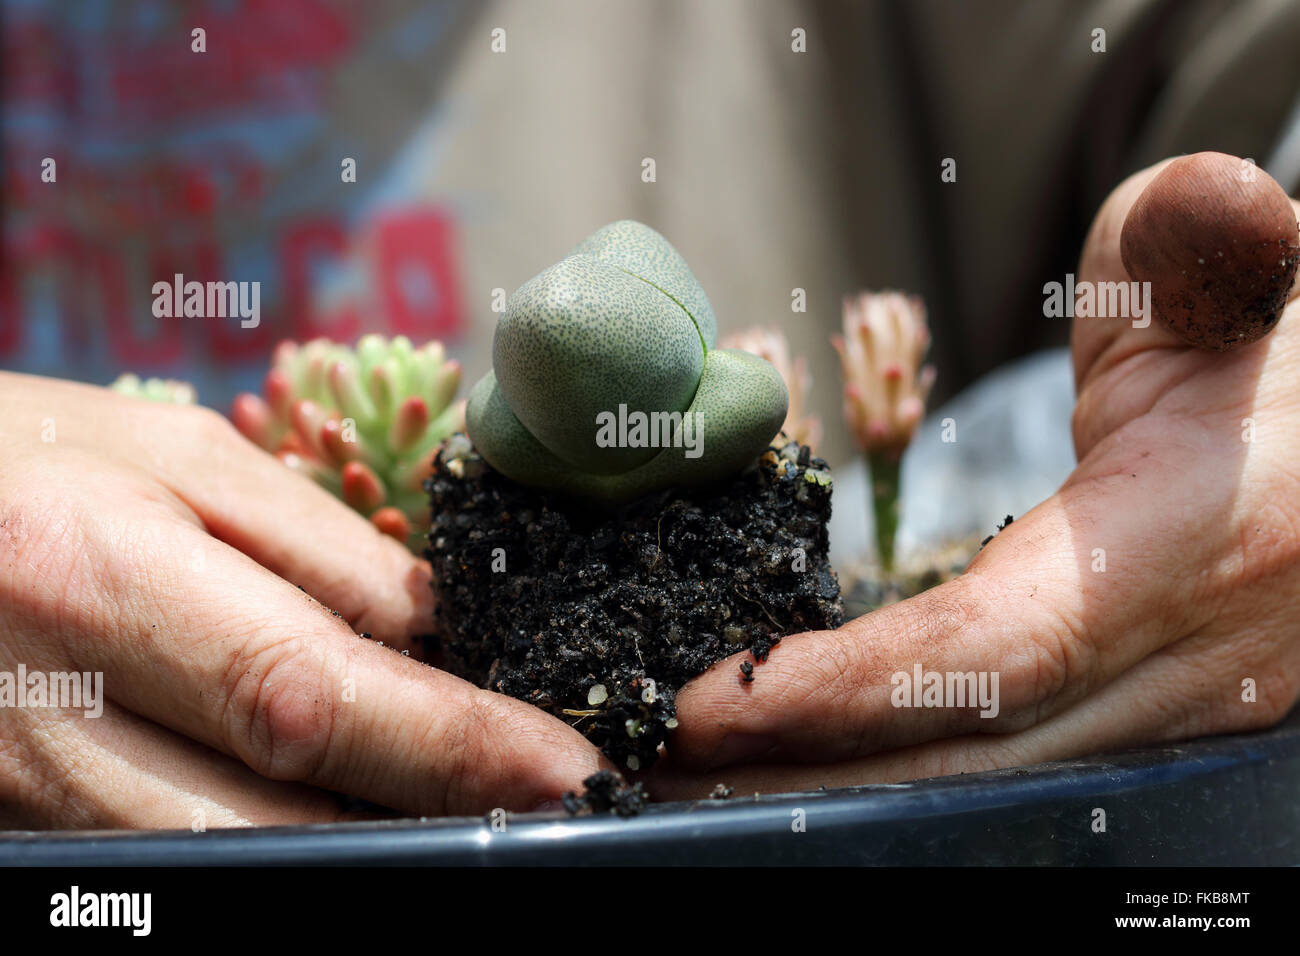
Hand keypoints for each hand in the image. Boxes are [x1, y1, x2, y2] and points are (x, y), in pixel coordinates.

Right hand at [0, 375, 605, 826]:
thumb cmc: (24, 461)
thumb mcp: (178, 463)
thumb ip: (320, 554)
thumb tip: (447, 637)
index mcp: (97, 584)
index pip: (310, 693)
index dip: (451, 744)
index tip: (566, 767)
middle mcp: (57, 720)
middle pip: (282, 820)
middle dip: (428, 820)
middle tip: (542, 803)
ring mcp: (33, 800)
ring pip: (241, 862)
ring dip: (367, 842)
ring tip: (467, 803)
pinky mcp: (35, 835)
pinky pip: (187, 862)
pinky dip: (288, 842)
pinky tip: (358, 805)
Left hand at [651, 152, 1299, 796]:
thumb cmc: (1270, 349)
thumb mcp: (1233, 271)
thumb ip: (1202, 242)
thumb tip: (1213, 215)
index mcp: (1195, 546)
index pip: (992, 652)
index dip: (845, 689)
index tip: (709, 703)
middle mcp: (1186, 665)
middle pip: (964, 755)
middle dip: (803, 768)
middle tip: (657, 761)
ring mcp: (1175, 712)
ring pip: (984, 783)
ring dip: (838, 785)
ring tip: (705, 777)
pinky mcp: (1149, 721)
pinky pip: (1007, 765)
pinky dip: (899, 769)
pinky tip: (813, 761)